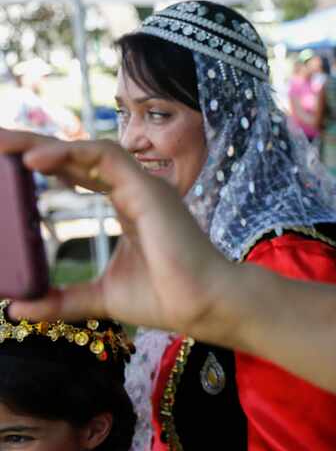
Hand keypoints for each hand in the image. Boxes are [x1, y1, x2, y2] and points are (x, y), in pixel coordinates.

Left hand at [0, 129, 234, 340]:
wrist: (201, 305)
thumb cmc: (165, 298)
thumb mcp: (99, 297)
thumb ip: (61, 299)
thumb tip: (17, 307)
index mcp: (129, 205)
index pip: (81, 172)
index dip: (47, 164)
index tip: (7, 164)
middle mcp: (135, 189)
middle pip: (78, 156)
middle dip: (33, 145)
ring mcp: (143, 185)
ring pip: (88, 149)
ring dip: (43, 144)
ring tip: (3, 146)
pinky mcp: (146, 187)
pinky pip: (104, 155)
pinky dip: (68, 153)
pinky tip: (33, 161)